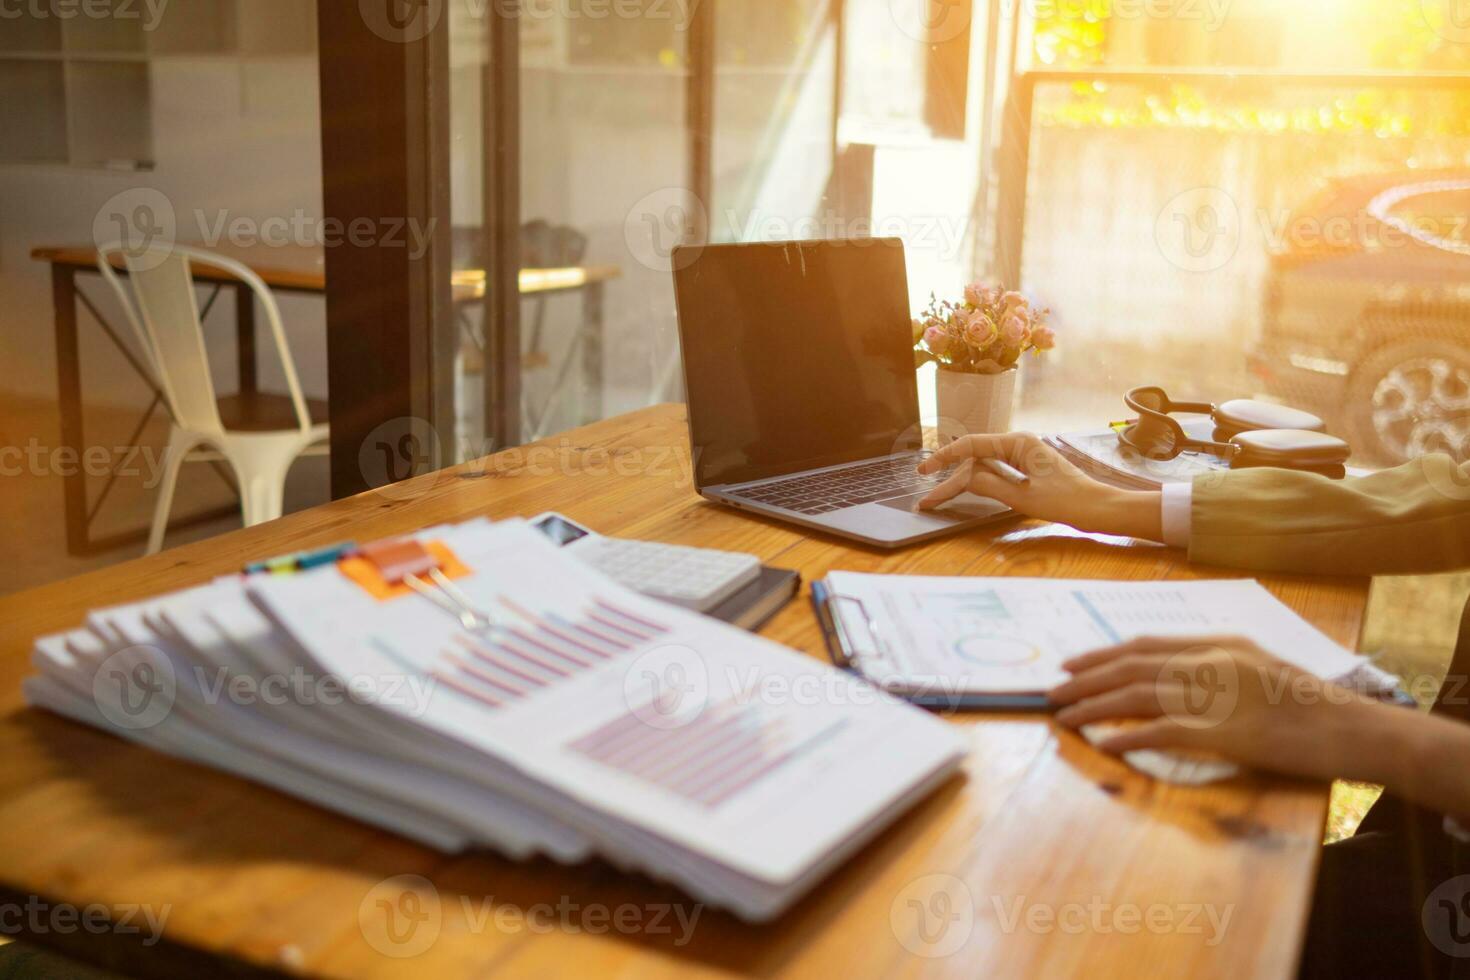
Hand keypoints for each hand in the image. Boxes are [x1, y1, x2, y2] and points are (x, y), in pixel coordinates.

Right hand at [915, 432, 1163, 540]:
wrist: (1100, 509)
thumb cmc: (1068, 502)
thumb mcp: (1023, 497)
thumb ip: (989, 485)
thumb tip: (962, 478)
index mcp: (1018, 443)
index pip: (971, 446)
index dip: (943, 459)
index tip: (923, 473)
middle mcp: (1018, 444)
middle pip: (974, 459)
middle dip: (949, 478)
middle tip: (927, 500)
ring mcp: (1023, 456)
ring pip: (983, 467)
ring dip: (961, 482)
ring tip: (938, 499)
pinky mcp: (1027, 469)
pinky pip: (995, 472)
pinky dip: (978, 483)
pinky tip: (963, 491)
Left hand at [1047, 634, 1386, 781]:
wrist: (1350, 727)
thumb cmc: (1310, 703)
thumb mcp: (1259, 667)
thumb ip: (1216, 665)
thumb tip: (1174, 675)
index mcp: (1217, 644)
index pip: (1145, 645)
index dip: (1103, 655)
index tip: (1073, 664)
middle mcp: (1207, 661)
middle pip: (1130, 666)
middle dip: (1085, 678)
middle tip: (1052, 690)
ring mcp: (1212, 695)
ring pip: (1134, 694)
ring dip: (1092, 706)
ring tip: (1063, 716)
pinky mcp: (1219, 731)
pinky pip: (1159, 732)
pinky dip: (1126, 735)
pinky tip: (1103, 743)